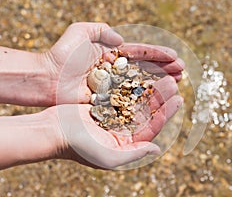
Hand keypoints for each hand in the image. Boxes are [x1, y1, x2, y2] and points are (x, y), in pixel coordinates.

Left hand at [42, 22, 183, 104]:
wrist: (47, 78)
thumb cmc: (63, 55)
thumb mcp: (80, 32)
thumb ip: (100, 30)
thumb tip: (121, 39)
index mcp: (111, 53)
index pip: (139, 53)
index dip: (157, 55)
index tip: (175, 57)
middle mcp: (114, 70)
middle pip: (144, 69)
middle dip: (163, 69)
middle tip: (182, 71)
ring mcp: (111, 86)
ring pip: (139, 84)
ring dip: (158, 84)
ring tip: (176, 83)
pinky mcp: (106, 100)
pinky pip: (128, 99)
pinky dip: (142, 99)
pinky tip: (157, 100)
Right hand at [48, 76, 182, 168]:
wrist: (52, 132)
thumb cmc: (78, 147)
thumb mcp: (108, 157)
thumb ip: (133, 153)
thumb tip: (156, 149)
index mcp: (125, 144)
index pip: (151, 128)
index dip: (166, 113)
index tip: (179, 100)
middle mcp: (121, 131)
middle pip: (146, 113)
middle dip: (161, 98)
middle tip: (175, 83)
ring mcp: (112, 117)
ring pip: (136, 101)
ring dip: (150, 89)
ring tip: (164, 76)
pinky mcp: (103, 104)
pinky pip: (122, 93)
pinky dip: (132, 84)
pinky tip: (143, 74)